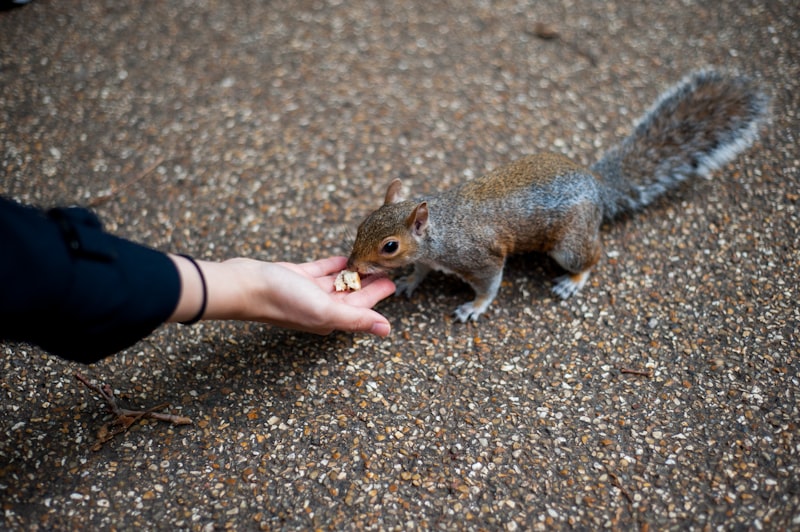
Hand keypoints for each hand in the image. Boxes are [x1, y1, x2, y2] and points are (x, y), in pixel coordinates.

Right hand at [169, 255, 394, 336]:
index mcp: (329, 318)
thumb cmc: (282, 300)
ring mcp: (307, 292)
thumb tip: (386, 330)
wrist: (245, 284)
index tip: (393, 282)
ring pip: (337, 282)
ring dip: (353, 273)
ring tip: (370, 260)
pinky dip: (333, 265)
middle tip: (387, 268)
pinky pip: (320, 270)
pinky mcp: (295, 276)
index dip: (377, 296)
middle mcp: (320, 307)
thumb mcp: (326, 310)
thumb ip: (357, 319)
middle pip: (351, 295)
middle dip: (369, 284)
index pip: (361, 308)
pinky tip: (344, 257)